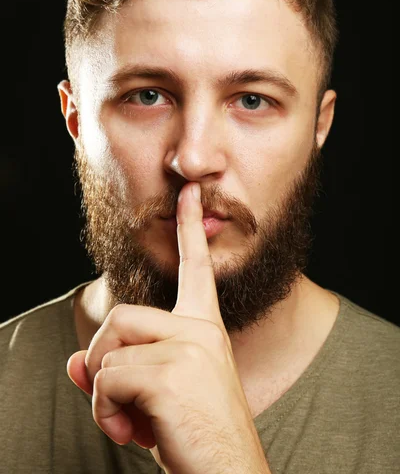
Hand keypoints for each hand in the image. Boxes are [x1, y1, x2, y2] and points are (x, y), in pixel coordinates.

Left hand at [67, 182, 270, 473]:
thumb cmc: (195, 437)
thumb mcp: (152, 399)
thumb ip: (115, 374)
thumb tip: (72, 363)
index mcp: (205, 328)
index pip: (196, 267)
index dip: (189, 228)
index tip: (188, 192)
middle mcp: (201, 330)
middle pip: (120, 317)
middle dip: (100, 361)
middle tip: (114, 401)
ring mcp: (189, 348)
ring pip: (109, 351)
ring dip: (103, 395)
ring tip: (129, 421)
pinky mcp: (173, 373)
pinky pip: (108, 379)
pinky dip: (104, 411)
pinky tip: (133, 431)